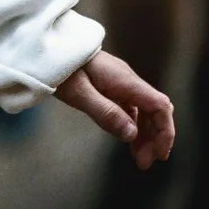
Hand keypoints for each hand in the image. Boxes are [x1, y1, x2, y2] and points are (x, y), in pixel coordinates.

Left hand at [54, 49, 175, 170]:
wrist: (44, 46)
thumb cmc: (58, 67)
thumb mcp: (78, 93)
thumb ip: (105, 113)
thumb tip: (132, 135)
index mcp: (124, 80)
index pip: (159, 106)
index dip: (164, 131)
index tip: (159, 154)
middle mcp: (127, 80)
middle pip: (154, 111)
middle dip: (154, 137)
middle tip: (143, 162)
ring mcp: (119, 82)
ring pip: (143, 110)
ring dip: (144, 134)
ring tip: (138, 157)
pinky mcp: (109, 85)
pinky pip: (129, 107)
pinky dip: (132, 125)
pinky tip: (126, 138)